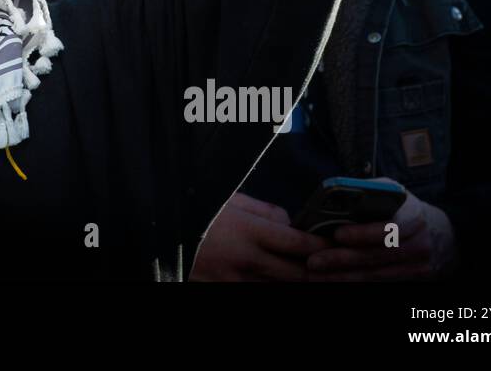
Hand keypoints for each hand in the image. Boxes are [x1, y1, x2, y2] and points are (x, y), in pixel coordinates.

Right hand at [191, 192, 330, 280]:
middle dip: (316, 270)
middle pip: (295, 273)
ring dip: (294, 280)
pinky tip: (274, 278)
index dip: (320, 245)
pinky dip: (269, 286)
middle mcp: (246, 260)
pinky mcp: (223, 290)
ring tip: (307, 273)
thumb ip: (261, 210)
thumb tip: (288, 221)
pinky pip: (256, 291)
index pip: (297, 243)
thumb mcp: (227, 198)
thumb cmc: (192, 209)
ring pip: (278, 287)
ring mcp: (234, 280)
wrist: (156, 229)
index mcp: (248, 231)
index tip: (334, 242)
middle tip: (331, 264)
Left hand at [306, 181, 456, 279]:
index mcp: (413, 216)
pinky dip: (356, 281)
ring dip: (343, 276)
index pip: (388, 227)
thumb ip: (368, 192)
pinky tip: (334, 281)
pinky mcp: (413, 279)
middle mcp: (419, 243)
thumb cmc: (405, 208)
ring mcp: (418, 265)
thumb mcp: (393, 192)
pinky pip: (380, 282)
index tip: (337, 234)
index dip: (362, 233)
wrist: (444, 234)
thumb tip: (333, 196)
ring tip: (316, 276)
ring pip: (376, 273)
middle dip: (342, 259)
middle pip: (376, 255)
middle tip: (314, 262)